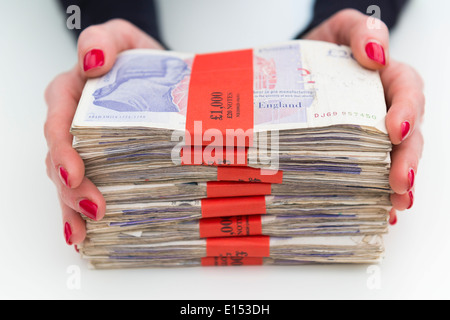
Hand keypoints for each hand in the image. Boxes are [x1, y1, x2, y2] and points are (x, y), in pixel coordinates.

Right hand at [44, 19, 163, 245]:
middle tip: (93, 210)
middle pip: (60, 160)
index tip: (74, 174)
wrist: (156, 75)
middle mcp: (72, 125)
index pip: (58, 123)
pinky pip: (88, 188)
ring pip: (69, 182)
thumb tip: (93, 60)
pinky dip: (84, 212)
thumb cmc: (134, 59)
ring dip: (73, 209)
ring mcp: (86, 148)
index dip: (62, 150)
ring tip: (84, 233)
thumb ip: (104, 41)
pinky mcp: (102, 164)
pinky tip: (88, 234)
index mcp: (71, 96)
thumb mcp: (123, 39)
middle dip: (71, 189)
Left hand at [303, 9, 424, 223]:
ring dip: (397, 184)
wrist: (299, 69)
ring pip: (394, 159)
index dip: (406, 112)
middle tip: (400, 183)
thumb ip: (360, 31)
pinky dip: (377, 193)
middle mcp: (385, 109)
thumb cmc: (323, 50)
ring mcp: (372, 134)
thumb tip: (376, 53)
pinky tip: (379, 211)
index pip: (407, 93)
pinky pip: (371, 173)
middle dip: (406, 160)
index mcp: (388, 80)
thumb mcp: (339, 30)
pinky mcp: (356, 152)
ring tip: (394, 205)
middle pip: (408, 135)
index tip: (395, 130)